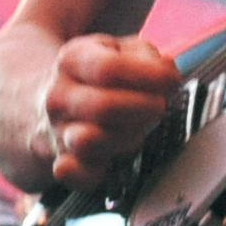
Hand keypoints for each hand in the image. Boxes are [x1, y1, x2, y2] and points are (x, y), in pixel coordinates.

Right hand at [42, 33, 179, 188]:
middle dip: (144, 109)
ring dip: (127, 138)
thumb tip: (166, 75)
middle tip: (158, 106)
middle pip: (103, 107)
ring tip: (136, 128)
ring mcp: (58, 131)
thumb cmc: (96, 76)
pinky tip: (112, 159)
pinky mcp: (63, 162)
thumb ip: (147, 57)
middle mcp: (59, 96)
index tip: (171, 81)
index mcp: (72, 60)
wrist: (54, 103)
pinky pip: (76, 175)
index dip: (148, 77)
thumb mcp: (119, 51)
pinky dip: (97, 172)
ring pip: (92, 142)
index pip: (108, 69)